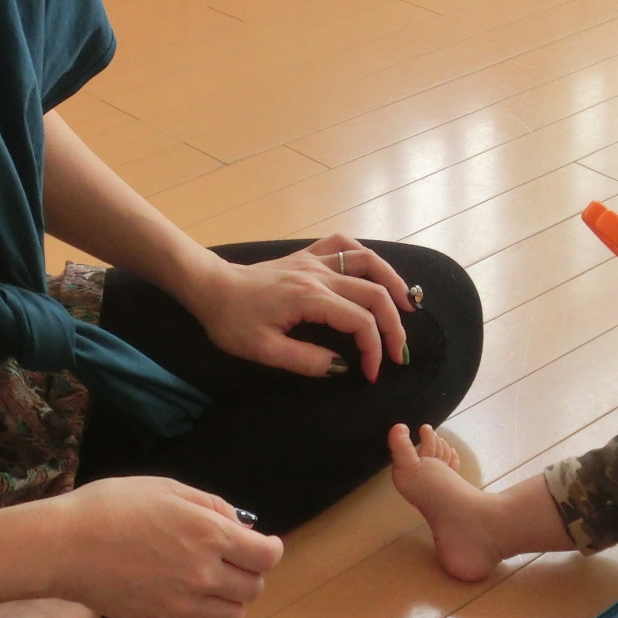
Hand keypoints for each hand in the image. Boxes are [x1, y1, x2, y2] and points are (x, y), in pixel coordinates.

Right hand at [47, 477, 282, 617]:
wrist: (64, 545)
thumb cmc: (112, 507)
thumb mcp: (168, 488)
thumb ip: (211, 506)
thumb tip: (240, 525)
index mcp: (208, 535)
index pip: (266, 556)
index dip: (269, 549)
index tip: (262, 544)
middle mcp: (202, 575)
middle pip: (253, 588)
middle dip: (249, 571)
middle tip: (232, 559)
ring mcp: (180, 605)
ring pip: (231, 616)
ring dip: (228, 598)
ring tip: (208, 581)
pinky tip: (184, 600)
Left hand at [186, 233, 412, 381]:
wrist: (210, 287)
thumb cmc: (232, 321)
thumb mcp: (264, 351)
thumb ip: (307, 360)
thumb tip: (343, 366)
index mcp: (309, 299)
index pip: (360, 322)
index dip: (374, 349)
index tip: (372, 373)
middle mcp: (318, 275)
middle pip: (373, 293)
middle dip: (394, 325)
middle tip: (399, 353)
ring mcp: (313, 260)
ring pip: (367, 260)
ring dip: (392, 282)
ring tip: (407, 305)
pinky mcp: (306, 255)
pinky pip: (343, 244)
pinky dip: (365, 255)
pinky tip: (373, 271)